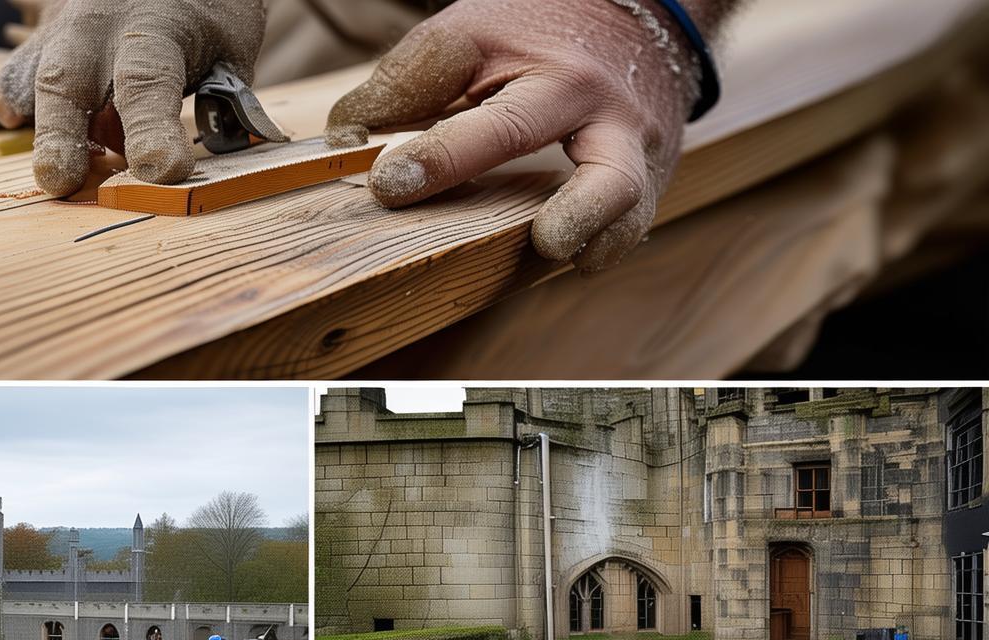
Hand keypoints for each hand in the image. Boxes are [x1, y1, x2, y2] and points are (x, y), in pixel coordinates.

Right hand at [0, 0, 266, 194]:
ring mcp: (63, 31)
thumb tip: (210, 153)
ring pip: (33, 79)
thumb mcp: (230, 47)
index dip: (152, 130)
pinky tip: (23, 121)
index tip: (163, 171)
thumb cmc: (206, 14)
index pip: (147, 81)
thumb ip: (220, 100)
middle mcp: (98, 26)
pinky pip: (16, 77)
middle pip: (66, 81)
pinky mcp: (43, 43)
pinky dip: (16, 102)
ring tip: (61, 172)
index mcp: (155, 26)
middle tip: (61, 183)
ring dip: (47, 132)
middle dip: (60, 137)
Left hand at [326, 0, 729, 272]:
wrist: (634, 23)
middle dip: (479, 166)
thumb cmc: (536, 41)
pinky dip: (604, 244)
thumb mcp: (469, 38)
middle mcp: (582, 97)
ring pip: (618, 185)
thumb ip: (407, 86)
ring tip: (552, 244)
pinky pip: (632, 222)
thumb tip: (347, 141)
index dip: (428, 145)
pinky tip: (577, 259)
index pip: (460, 85)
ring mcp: (626, 139)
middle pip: (530, 130)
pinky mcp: (649, 177)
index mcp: (529, 60)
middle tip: (445, 200)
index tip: (386, 181)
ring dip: (585, 221)